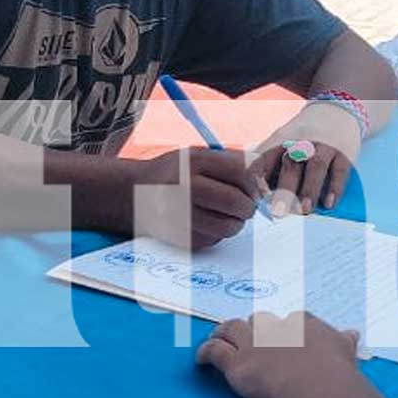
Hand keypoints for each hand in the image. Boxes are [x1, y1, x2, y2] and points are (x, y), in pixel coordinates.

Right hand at [130, 147, 264, 249]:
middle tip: (247, 206)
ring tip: (228, 215)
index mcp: (194, 160)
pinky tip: (205, 222)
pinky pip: (213, 241)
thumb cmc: (177, 172)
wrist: (132, 192)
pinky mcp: (176, 236)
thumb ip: (233, 163)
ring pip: (228, 227)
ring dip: (236, 223)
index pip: (241, 172)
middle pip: (236, 202)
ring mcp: (178, 213)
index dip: (255, 183)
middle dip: (249, 207)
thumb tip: (265, 180)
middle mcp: (184, 186)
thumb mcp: (200, 156)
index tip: (256, 189)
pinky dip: (216, 234)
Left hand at [197, 312, 360, 397]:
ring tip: (217, 335)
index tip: (283, 336)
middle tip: (250, 337)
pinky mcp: (237, 361)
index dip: (285, 328)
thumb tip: (352, 333)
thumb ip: (344, 341)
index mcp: (304, 324)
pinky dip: (206, 352)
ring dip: (223, 332)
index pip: (292, 320)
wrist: (316, 386)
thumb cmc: (334, 372)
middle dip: (255, 328)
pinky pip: (215, 351)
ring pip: (232, 329)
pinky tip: (200, 358)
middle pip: (260, 321)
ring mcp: (255, 343)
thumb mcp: (345, 352)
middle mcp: (277, 328)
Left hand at [250, 103, 361, 215]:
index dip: (259, 179)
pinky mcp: (344, 153)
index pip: (265, 159)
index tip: (255, 199)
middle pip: (291, 166)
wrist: (337, 112)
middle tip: (278, 212)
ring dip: (310, 189)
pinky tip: (330, 203)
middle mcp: (302, 143)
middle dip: (284, 190)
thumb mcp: (281, 139)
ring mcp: (324, 147)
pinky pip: (340, 170)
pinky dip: (335, 187)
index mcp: (281, 141)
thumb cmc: (303, 136)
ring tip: (306, 210)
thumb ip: (266, 161)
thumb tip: (252, 194)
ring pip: (316, 167)